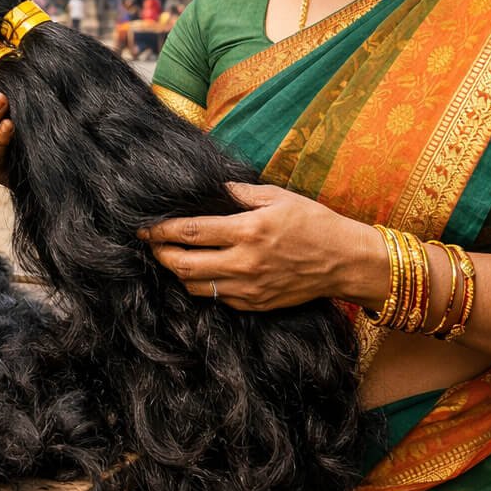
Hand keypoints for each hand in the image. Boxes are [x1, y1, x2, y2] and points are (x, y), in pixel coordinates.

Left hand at [137, 183, 381, 310]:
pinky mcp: (255, 304)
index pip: (189, 232)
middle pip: (183, 265)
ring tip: (172, 257)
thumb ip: (241, 193)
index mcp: (247, 230)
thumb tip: (215, 186)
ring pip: (195, 287)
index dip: (160, 230)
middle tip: (152, 243)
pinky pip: (217, 299)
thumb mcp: (279, 196)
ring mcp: (249, 288)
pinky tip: (201, 272)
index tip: (143, 227)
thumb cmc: (315, 223)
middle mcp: (244, 263)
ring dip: (178, 272)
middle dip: (160, 254)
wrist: (346, 261)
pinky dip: (202, 286)